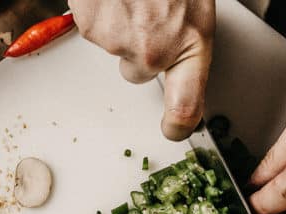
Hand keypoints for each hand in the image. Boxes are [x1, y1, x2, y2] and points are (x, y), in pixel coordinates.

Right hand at [68, 0, 214, 140]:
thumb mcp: (194, 9)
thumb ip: (184, 43)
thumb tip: (175, 65)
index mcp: (190, 45)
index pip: (186, 106)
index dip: (179, 125)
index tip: (174, 129)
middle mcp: (153, 51)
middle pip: (137, 73)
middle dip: (139, 50)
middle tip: (148, 17)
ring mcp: (119, 41)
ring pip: (115, 49)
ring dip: (121, 27)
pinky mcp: (91, 27)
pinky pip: (95, 30)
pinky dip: (102, 14)